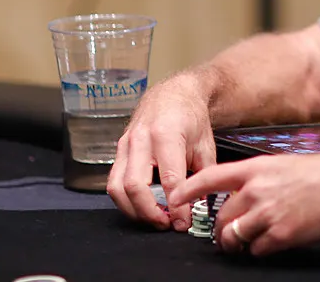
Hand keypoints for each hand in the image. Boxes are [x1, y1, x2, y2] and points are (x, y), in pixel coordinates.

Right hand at [106, 74, 217, 230]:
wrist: (174, 94)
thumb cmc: (191, 117)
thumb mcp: (205, 145)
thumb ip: (203, 177)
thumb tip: (200, 208)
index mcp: (166, 134)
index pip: (169, 179)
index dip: (176, 206)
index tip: (183, 223)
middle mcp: (141, 139)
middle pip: (135, 186)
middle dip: (150, 212)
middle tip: (167, 225)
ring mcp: (125, 144)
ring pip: (117, 187)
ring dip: (134, 210)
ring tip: (154, 219)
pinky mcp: (118, 150)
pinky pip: (113, 181)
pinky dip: (125, 200)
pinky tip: (142, 207)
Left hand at [171, 147, 319, 255]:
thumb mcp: (280, 165)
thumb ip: (256, 180)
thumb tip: (240, 199)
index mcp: (255, 169)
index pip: (210, 178)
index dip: (188, 189)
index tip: (174, 198)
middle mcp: (256, 190)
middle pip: (220, 218)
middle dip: (221, 231)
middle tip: (228, 237)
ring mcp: (267, 213)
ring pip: (233, 236)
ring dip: (236, 244)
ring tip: (246, 243)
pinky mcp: (281, 234)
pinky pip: (256, 250)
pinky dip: (260, 250)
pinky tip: (274, 242)